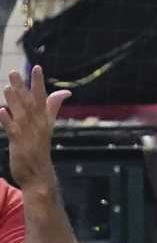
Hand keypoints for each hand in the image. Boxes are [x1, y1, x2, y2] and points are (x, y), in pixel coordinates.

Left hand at [0, 67, 69, 189]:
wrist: (39, 174)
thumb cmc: (40, 148)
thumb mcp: (48, 125)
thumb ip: (53, 107)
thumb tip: (65, 93)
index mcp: (45, 120)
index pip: (43, 97)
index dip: (39, 82)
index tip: (36, 67)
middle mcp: (38, 125)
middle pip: (30, 102)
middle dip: (22, 87)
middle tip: (14, 72)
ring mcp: (28, 134)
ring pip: (20, 113)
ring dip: (13, 100)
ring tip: (7, 87)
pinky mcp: (19, 143)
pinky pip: (12, 130)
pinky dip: (7, 120)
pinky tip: (2, 111)